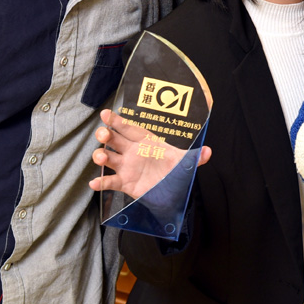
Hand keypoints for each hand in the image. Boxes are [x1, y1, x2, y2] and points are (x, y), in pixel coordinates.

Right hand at [87, 109, 211, 196]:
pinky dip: (101, 182)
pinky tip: (95, 183)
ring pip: (108, 158)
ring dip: (101, 156)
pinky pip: (110, 181)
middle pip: (114, 140)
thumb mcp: (185, 163)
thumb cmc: (174, 170)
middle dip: (106, 135)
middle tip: (103, 134)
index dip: (117, 121)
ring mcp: (126, 166)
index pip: (129, 128)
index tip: (106, 114)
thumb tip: (208, 152)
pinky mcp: (124, 182)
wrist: (171, 190)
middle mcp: (132, 152)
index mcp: (145, 141)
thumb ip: (195, 157)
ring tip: (102, 158)